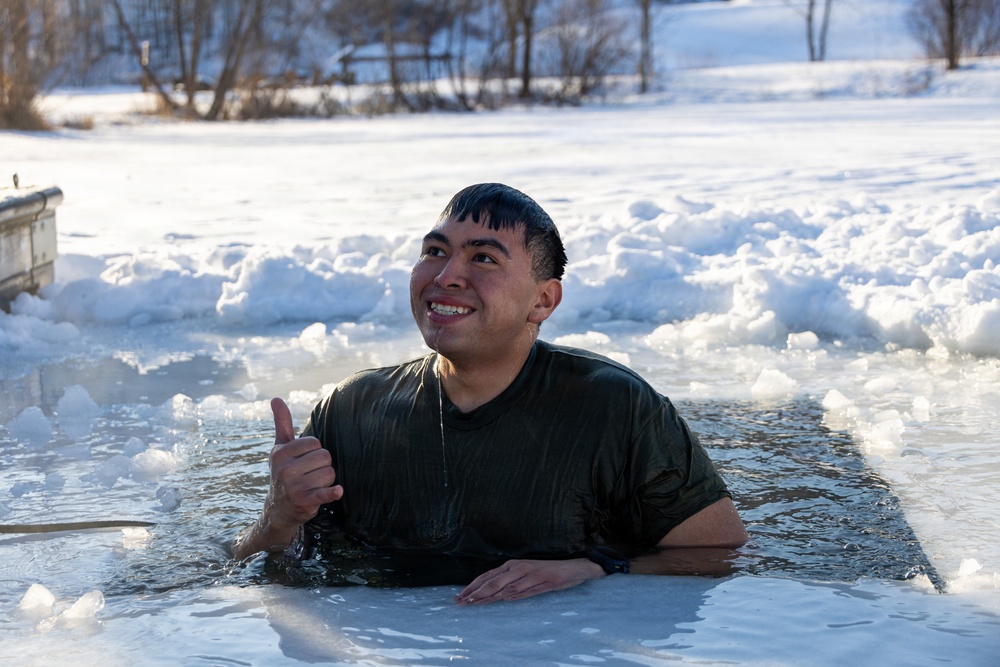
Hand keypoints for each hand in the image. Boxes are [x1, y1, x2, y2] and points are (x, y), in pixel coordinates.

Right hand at [264, 397, 342, 536]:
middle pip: (325, 457)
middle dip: (322, 465)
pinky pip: (325, 493)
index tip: (305, 460)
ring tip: (312, 485)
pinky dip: (333, 492)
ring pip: (330, 473)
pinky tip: (338, 491)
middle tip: (310, 474)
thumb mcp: (280, 448)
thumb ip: (282, 423)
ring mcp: (294, 486)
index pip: (315, 443)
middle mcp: (285, 470)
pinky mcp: (305, 502)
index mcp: (281, 453)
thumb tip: (275, 398)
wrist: (278, 509)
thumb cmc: (283, 472)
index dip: (315, 451)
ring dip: (326, 480)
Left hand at [455, 558, 604, 604]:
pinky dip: (514, 595)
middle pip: (493, 581)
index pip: (488, 576)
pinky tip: (504, 599)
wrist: (574, 568)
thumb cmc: (547, 572)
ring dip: (490, 596)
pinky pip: (526, 590)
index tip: (460, 597)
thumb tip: (495, 597)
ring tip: (476, 603)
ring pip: (507, 586)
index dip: (473, 586)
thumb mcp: (526, 577)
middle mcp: (519, 568)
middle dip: (476, 592)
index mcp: (512, 565)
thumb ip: (511, 585)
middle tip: (462, 602)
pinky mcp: (544, 581)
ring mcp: (531, 574)